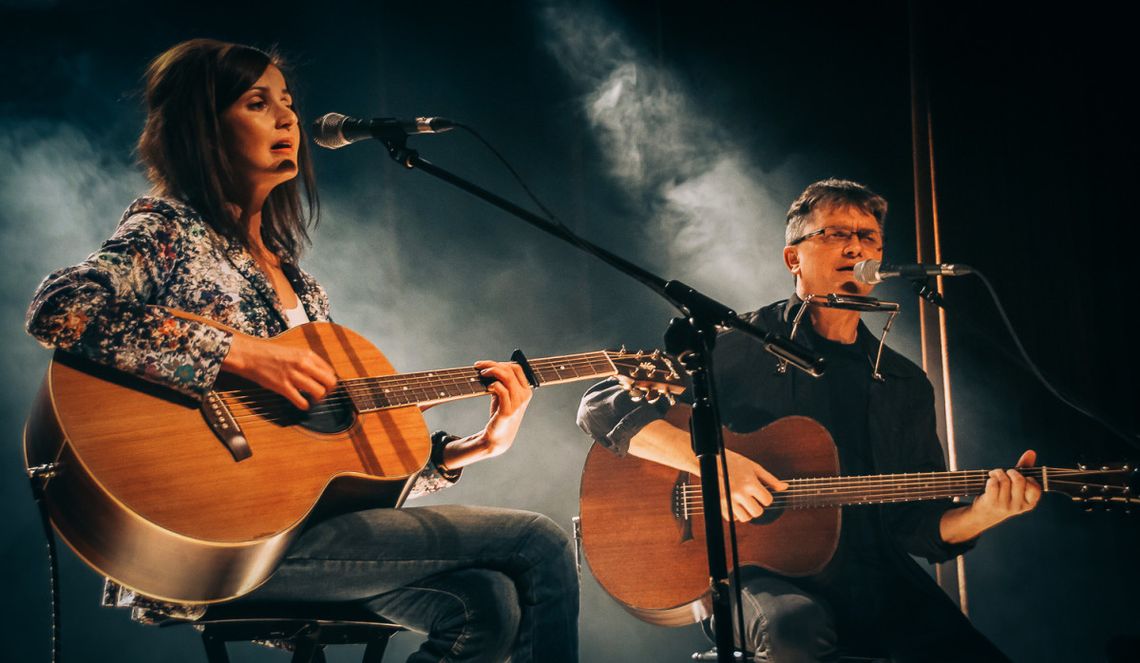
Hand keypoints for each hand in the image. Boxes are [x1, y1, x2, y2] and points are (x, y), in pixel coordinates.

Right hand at [222, 333, 337, 409]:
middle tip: (322, 394)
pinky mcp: (283, 387)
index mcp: (307, 354)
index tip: (325, 385)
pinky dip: (304, 405)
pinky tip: (302, 404)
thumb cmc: (271, 353)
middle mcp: (303, 364)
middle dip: (328, 391)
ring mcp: (293, 375)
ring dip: (318, 399)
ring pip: (319, 392)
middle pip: (329, 382)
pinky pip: (301, 401)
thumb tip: (321, 374)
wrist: (251, 355)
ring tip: (312, 400)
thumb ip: (308, 361)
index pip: (330, 371)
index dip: (329, 381)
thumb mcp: (294, 351)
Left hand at [437, 360, 532, 469]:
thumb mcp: (504, 396)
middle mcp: (524, 395)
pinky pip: (502, 390)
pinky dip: (494, 385)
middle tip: (479, 367)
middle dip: (493, 364)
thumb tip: (491, 367)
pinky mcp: (508, 411)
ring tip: (481, 374)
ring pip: (506, 377)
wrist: (498, 437)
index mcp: (526, 390)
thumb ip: (502, 382)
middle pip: (510, 370)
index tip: (487, 364)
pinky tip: (487, 387)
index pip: (517, 368)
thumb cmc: (500, 414)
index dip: (501, 363)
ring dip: (492, 371)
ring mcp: (518, 403)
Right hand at [717, 450, 788, 521]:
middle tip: (752, 499)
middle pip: (757, 512)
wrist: (710, 460)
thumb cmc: (733, 461)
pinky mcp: (719, 504)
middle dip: (757, 506)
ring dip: (747, 512)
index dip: (766, 498)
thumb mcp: (753, 467)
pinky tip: (734, 503)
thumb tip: (785, 487)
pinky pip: (732, 518)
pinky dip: (735, 514)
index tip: (761, 493)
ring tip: (743, 502)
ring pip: (745, 518)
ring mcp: (729, 499)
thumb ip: (770, 479)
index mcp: (750, 483)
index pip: (767, 500)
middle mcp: (740, 493)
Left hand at [967, 449, 1042, 528]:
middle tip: (1006, 472)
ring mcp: (1005, 506)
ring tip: (995, 474)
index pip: (1035, 487)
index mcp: (1029, 503)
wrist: (986, 512)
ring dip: (998, 473)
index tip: (1021, 477)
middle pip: (1019, 481)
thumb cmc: (1004, 494)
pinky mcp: (992, 503)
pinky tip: (990, 479)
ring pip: (1004, 481)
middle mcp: (1019, 506)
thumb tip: (1031, 452)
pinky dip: (991, 478)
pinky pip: (993, 484)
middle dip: (1011, 472)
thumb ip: (1025, 468)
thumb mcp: (1017, 483)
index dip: (1028, 478)